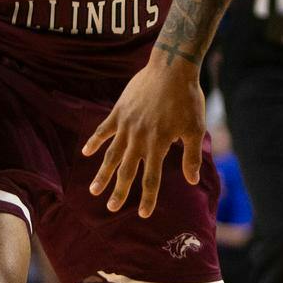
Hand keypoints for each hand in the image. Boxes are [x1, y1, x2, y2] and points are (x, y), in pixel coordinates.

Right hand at [82, 53, 205, 217]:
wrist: (172, 68)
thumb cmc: (188, 99)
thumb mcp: (195, 129)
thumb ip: (191, 156)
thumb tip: (192, 181)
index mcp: (159, 145)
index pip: (151, 178)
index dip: (147, 197)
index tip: (143, 214)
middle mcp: (139, 138)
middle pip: (127, 170)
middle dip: (119, 191)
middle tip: (111, 207)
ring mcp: (126, 124)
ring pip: (111, 154)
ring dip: (103, 173)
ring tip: (94, 190)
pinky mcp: (119, 111)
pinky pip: (104, 129)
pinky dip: (95, 141)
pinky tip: (86, 152)